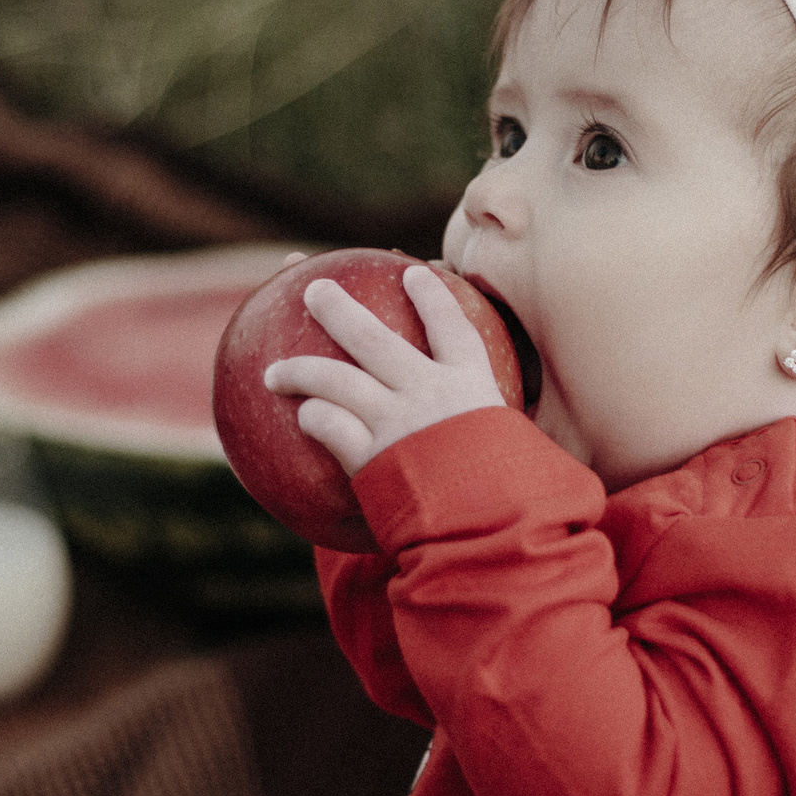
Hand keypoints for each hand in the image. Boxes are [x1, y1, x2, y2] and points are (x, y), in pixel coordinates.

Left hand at [263, 265, 508, 474]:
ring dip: (299, 370)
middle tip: (314, 290)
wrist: (493, 524)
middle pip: (372, 338)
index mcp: (471, 385)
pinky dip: (313, 418)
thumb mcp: (520, 453)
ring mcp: (395, 419)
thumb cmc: (515, 494)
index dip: (431, 297)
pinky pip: (329, 425)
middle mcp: (429, 392)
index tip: (414, 272)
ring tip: (273, 371)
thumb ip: (504, 441)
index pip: (451, 327)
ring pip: (334, 378)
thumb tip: (522, 454)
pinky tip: (300, 417)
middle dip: (338, 309)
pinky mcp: (370, 454)